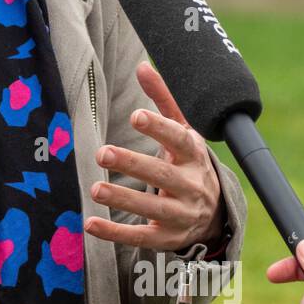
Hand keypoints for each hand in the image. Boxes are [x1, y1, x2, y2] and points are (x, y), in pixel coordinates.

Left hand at [83, 60, 223, 252]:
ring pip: (153, 209)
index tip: (136, 115)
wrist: (214, 214)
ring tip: (95, 189)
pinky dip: (115, 233)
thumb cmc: (188, 163)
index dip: (159, 128)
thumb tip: (142, 66)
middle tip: (101, 152)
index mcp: (194, 156)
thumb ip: (163, 100)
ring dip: (123, 199)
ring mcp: (181, 215)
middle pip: (163, 175)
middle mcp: (192, 186)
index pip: (179, 140)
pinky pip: (141, 237)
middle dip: (132, 164)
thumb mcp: (183, 132)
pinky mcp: (167, 237)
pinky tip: (90, 224)